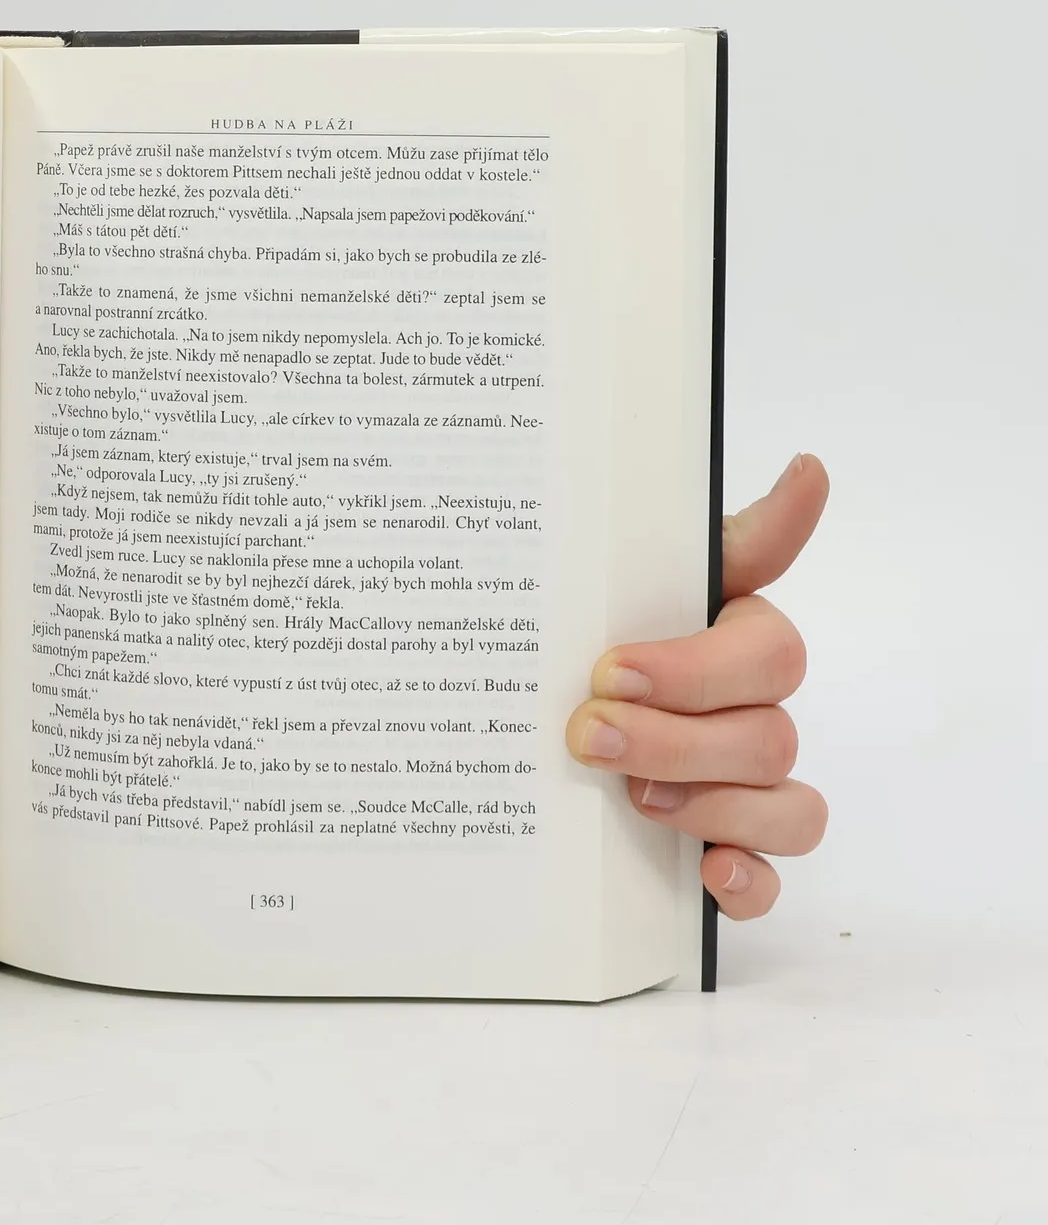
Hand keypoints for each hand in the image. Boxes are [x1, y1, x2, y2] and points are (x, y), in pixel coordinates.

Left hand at [566, 454, 828, 918]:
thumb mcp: (640, 570)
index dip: (695, 669)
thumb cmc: (605, 620)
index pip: (770, 653)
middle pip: (766, 736)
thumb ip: (728, 534)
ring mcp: (751, 787)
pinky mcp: (731, 848)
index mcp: (741, 641)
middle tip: (587, 730)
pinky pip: (773, 879)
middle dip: (673, 739)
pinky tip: (706, 870)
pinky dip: (748, 881)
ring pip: (787, 807)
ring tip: (631, 795)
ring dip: (710, 804)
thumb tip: (810, 468)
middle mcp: (756, 713)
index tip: (612, 669)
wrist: (540, 698)